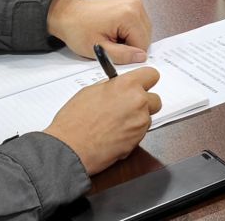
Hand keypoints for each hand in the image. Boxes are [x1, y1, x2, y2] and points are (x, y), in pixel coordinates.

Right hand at [44, 67, 160, 175]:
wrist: (69, 149)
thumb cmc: (74, 121)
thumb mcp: (89, 92)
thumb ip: (110, 87)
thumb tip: (117, 86)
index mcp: (126, 85)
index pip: (152, 75)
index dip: (145, 81)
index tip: (141, 85)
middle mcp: (138, 102)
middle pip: (155, 99)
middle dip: (144, 103)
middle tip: (126, 107)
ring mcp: (140, 122)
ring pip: (147, 118)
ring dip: (136, 120)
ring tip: (115, 124)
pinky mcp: (138, 140)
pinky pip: (140, 133)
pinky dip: (131, 134)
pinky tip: (114, 135)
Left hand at [48, 0, 153, 62]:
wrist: (66, 13)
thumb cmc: (77, 29)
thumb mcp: (98, 49)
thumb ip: (123, 55)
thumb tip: (142, 58)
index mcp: (129, 14)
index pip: (142, 44)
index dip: (128, 54)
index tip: (112, 52)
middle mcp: (135, 4)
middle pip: (145, 36)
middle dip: (130, 45)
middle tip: (110, 44)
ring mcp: (134, 0)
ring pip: (143, 30)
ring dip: (130, 38)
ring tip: (111, 36)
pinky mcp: (132, 1)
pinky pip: (138, 22)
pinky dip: (129, 30)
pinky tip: (114, 30)